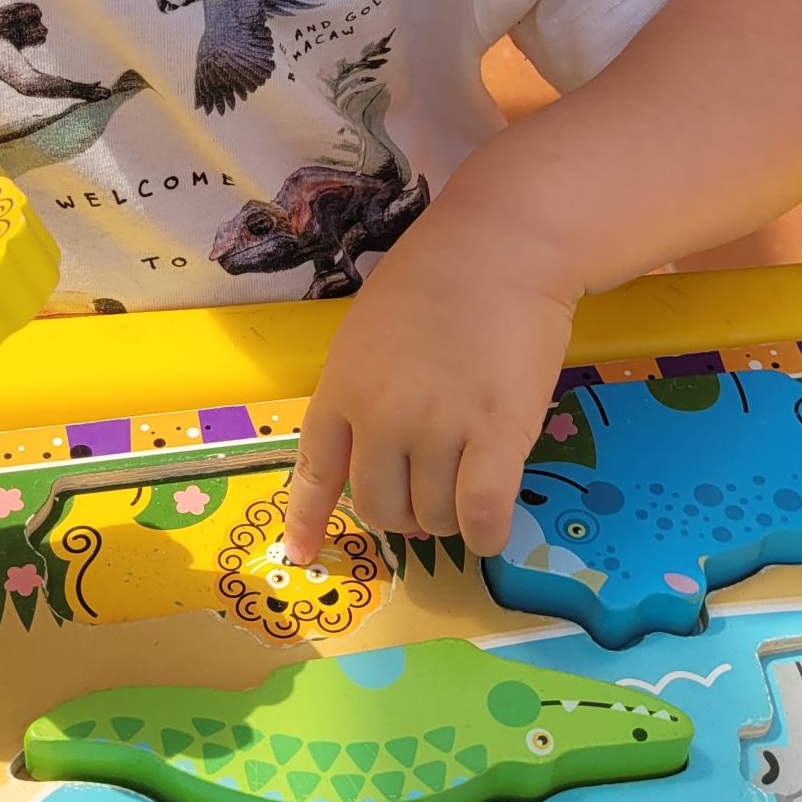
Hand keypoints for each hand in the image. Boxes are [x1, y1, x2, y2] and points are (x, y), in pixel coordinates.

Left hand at [282, 204, 578, 563]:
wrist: (501, 246)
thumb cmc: (437, 278)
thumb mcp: (368, 332)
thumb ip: (364, 394)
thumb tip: (387, 463)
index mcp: (342, 388)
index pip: (316, 471)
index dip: (308, 520)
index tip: (301, 555)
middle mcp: (381, 417)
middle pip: (380, 508)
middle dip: (403, 515)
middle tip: (429, 497)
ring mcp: (438, 428)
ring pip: (433, 516)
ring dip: (448, 517)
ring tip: (467, 486)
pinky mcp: (497, 435)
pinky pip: (482, 515)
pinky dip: (485, 534)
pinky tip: (490, 527)